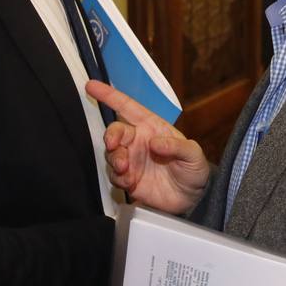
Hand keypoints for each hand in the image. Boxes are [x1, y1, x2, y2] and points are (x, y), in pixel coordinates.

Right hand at [85, 80, 209, 213]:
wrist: (191, 199)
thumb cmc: (193, 169)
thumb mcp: (193, 154)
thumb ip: (176, 146)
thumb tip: (155, 142)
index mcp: (152, 127)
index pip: (128, 107)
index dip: (110, 96)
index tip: (91, 86)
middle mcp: (138, 141)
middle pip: (115, 131)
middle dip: (110, 136)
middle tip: (113, 145)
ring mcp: (131, 160)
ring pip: (111, 154)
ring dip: (114, 159)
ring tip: (125, 168)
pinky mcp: (127, 178)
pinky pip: (114, 175)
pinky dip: (118, 177)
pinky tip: (130, 182)